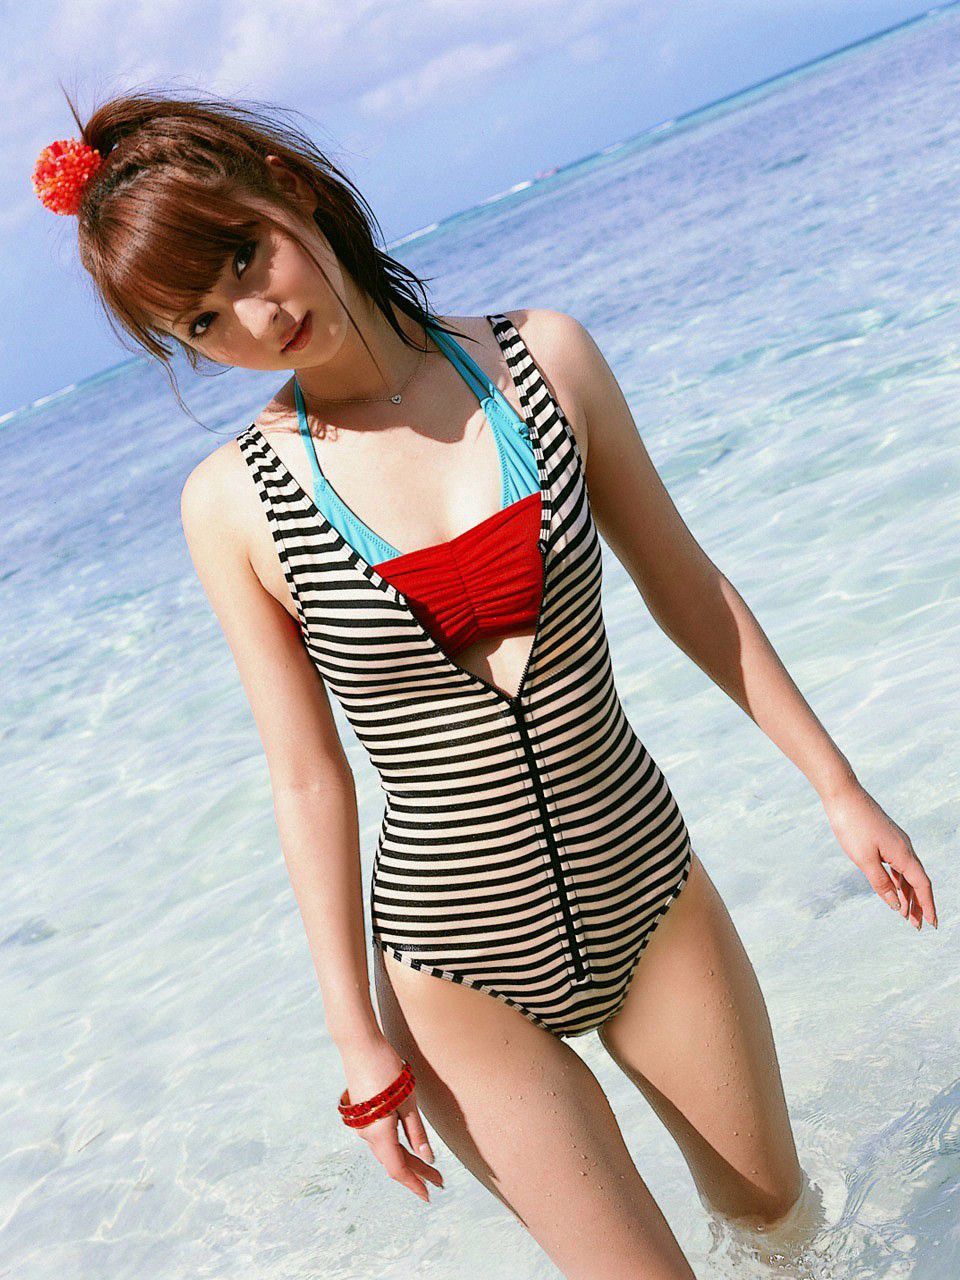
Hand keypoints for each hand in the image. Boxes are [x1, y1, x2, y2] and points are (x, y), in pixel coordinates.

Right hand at [339, 1038, 444, 1202]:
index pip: (399, 1169)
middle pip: (394, 1160)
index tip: (430, 1195)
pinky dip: (397, 1145)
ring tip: (429, 1165)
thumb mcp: (408, 1101)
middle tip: (439, 1181)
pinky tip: (409, 1145)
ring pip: (388, 1149)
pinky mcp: (363, 1113)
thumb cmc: (387, 1070)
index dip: (415, 1183)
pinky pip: (381, 1137)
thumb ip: (417, 1132)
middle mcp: (367, 1133)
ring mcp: (363, 1124)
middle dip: (416, 1172)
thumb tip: (427, 1158)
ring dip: (408, 1158)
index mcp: (379, 1134)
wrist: (359, 1045)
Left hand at [822, 779, 937, 929]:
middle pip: (917, 882)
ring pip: (906, 874)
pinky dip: (897, 880)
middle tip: (917, 926)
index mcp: (903, 854)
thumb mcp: (864, 859)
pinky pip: (896, 865)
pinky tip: (894, 890)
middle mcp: (904, 848)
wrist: (843, 795)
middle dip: (919, 904)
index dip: (928, 905)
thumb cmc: (852, 826)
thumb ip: (881, 883)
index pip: (922, 885)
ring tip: (906, 914)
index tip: (932, 924)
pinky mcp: (886, 839)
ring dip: (907, 894)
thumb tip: (896, 905)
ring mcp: (896, 843)